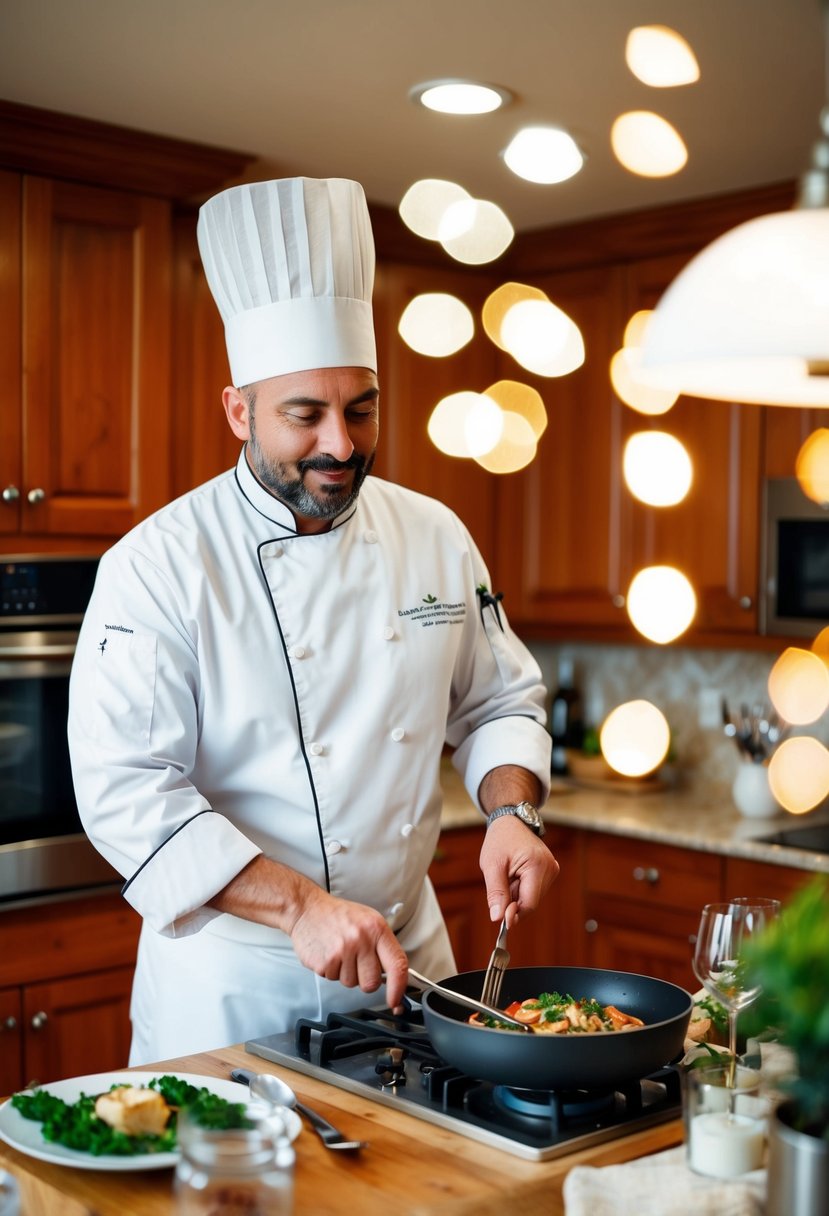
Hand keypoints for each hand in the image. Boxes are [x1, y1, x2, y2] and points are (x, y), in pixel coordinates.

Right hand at [211, 855, 410, 1009]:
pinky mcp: (324, 960)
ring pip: (351, 983)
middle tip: (350, 959)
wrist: (301, 906)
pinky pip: (331, 979)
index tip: (399, 1003)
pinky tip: (322, 952)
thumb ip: (381, 947)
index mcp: (377, 927)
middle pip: (371, 982)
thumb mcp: (364, 923)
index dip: (401, 989)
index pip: (398, 964)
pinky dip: (326, 970)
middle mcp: (363, 938)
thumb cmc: (334, 916)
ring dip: (343, 973)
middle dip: (361, 977)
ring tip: (335, 951)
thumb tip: (399, 980)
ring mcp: (344, 949)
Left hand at [478, 815, 558, 926]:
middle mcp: (550, 868)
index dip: (514, 914)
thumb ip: (496, 892)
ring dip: (516, 894)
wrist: (510, 822)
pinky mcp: (550, 871)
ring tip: (508, 875)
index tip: (500, 919)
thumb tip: (498, 918)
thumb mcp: (492, 866)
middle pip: (531, 902)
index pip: (530, 903)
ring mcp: (552, 869)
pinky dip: (521, 888)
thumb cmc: (500, 840)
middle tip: (501, 883)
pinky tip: (515, 874)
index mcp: (537, 865)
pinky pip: (535, 890)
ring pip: (532, 897)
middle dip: (513, 900)